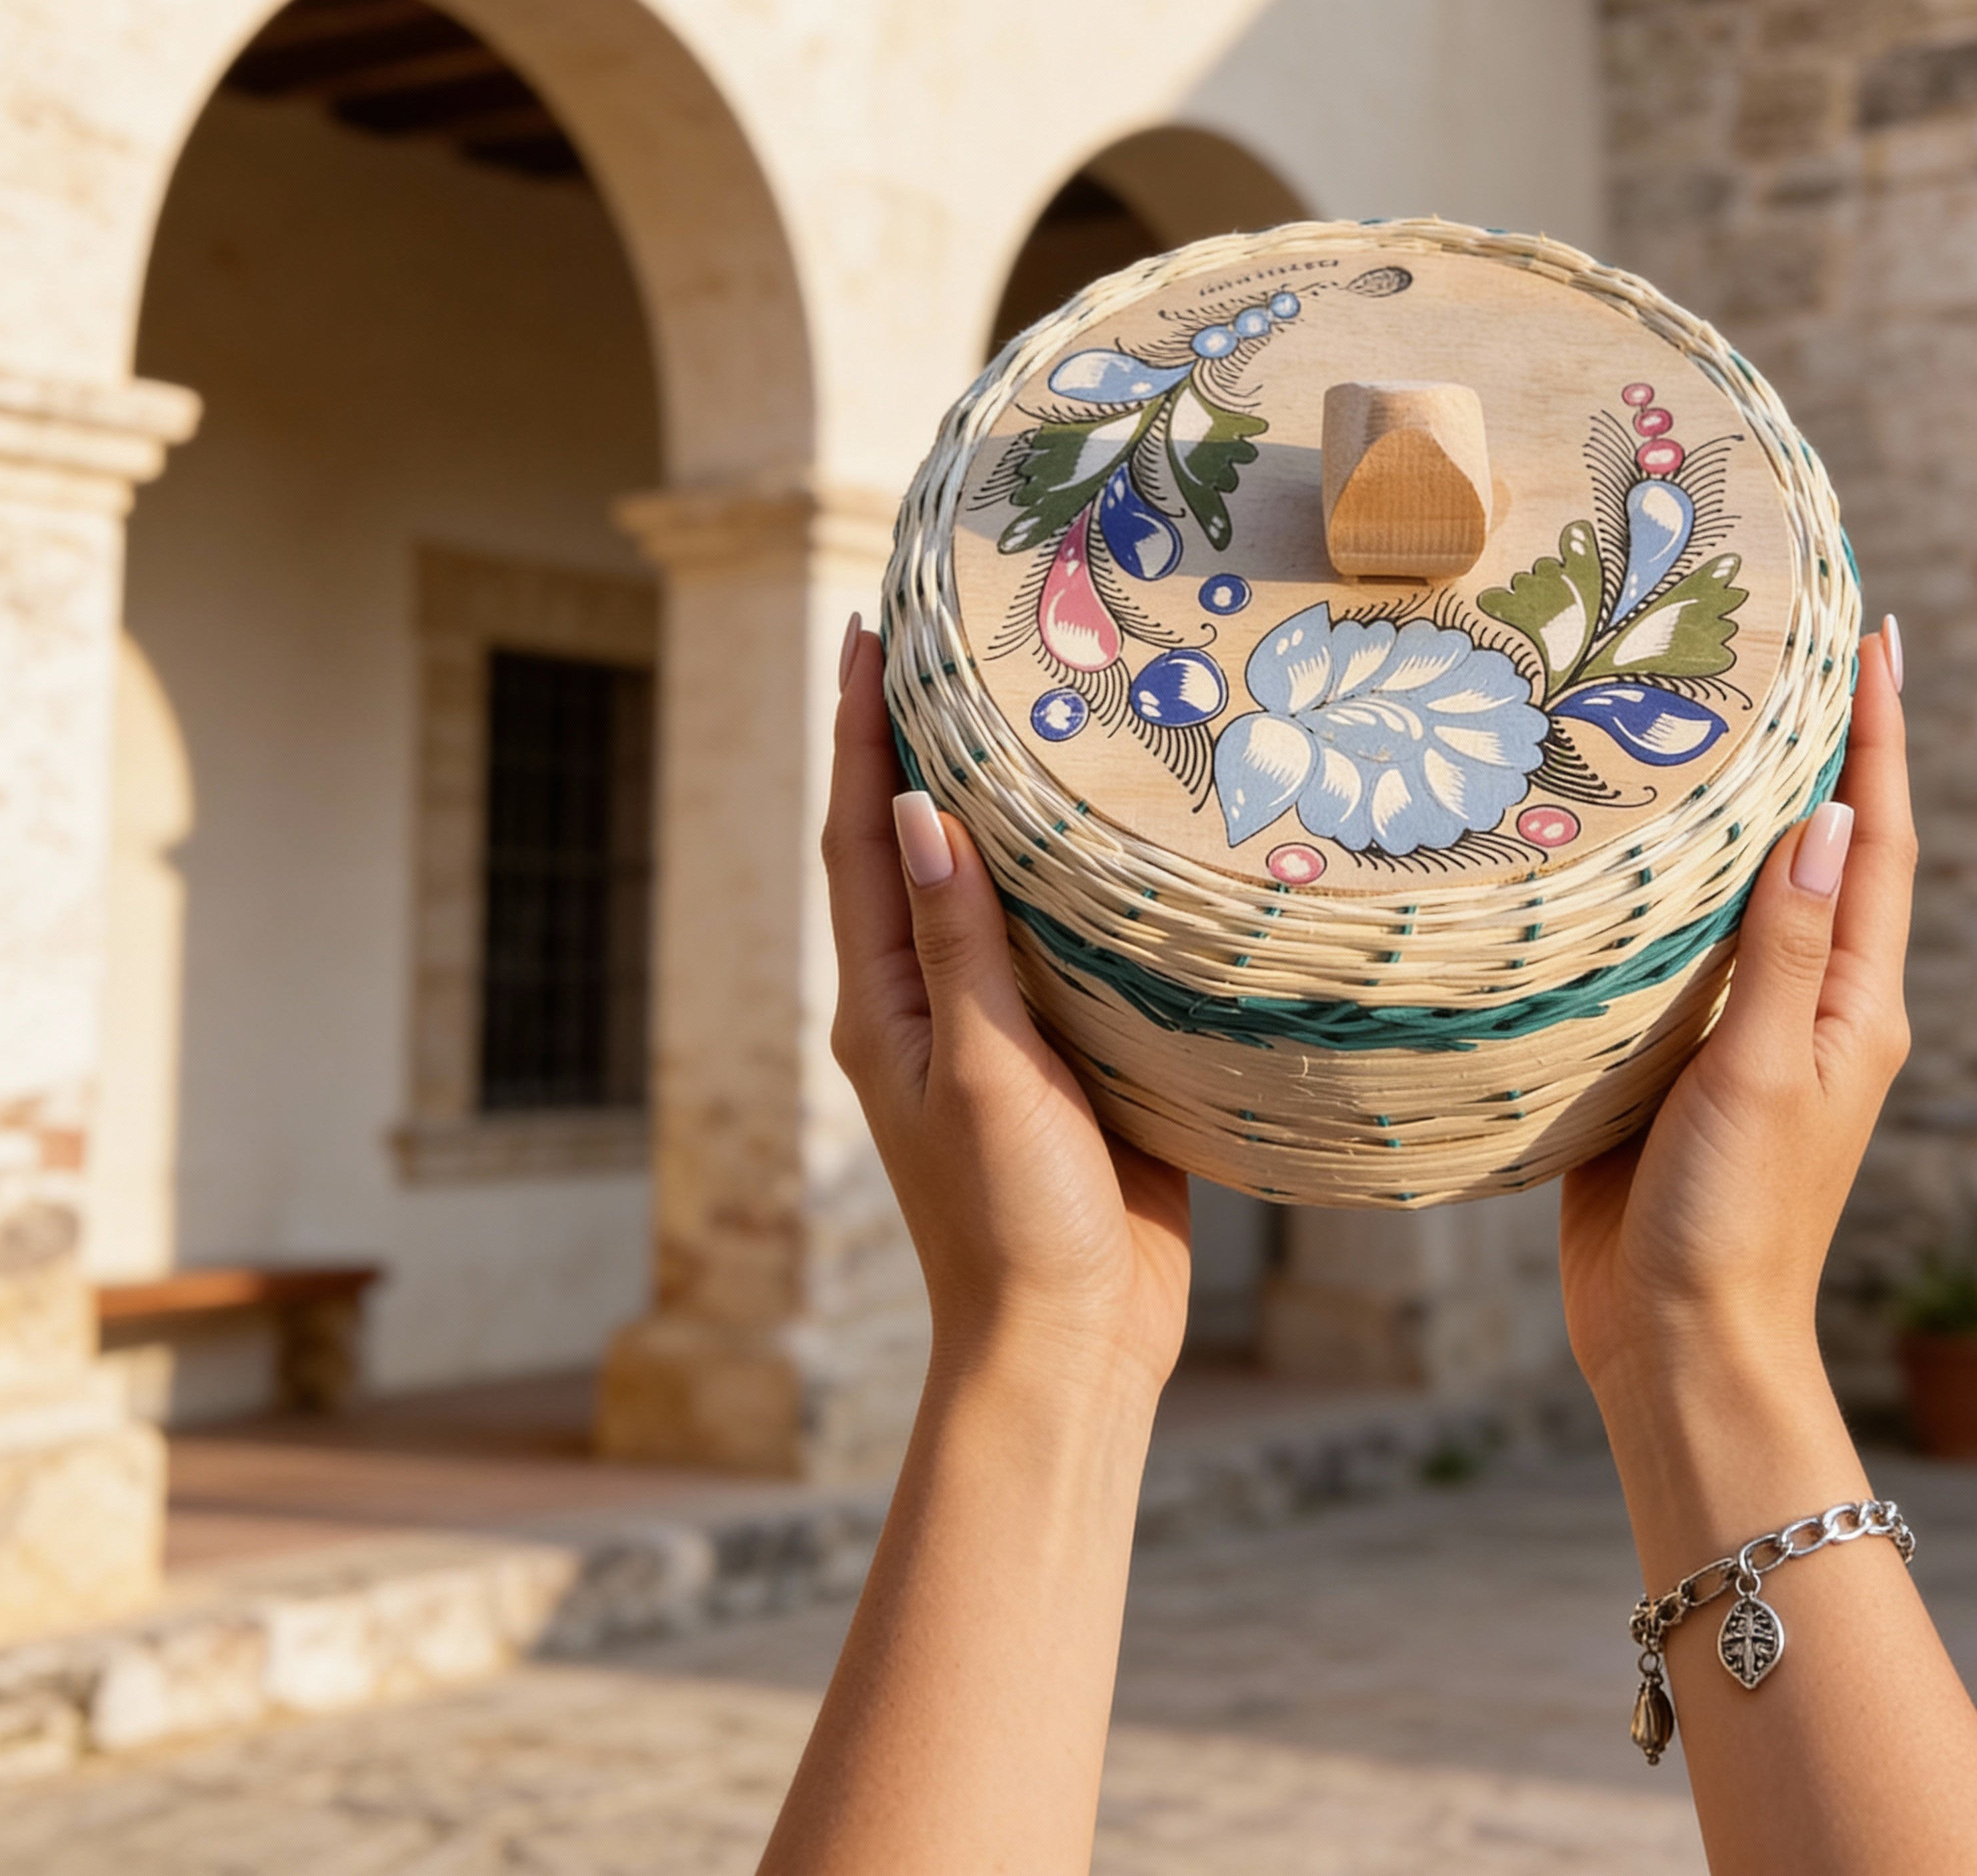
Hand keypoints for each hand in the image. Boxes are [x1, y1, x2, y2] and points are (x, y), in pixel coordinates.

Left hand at [821, 618, 1191, 1402]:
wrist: (1072, 1344)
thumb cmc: (1016, 1220)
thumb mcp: (984, 1072)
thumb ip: (958, 945)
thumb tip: (920, 810)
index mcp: (886, 1002)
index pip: (863, 835)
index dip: (864, 731)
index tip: (869, 632)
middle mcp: (929, 1001)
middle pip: (914, 842)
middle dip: (922, 738)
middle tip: (950, 636)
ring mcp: (995, 1027)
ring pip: (989, 883)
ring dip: (998, 794)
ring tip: (1030, 703)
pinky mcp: (1063, 1053)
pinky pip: (1058, 938)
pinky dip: (1070, 870)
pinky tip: (1113, 831)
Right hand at [1559, 627, 1914, 1410]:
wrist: (1675, 1342)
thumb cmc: (1734, 1217)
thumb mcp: (1765, 1071)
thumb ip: (1788, 947)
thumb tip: (1829, 814)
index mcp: (1857, 1003)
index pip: (1877, 838)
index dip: (1880, 735)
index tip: (1878, 638)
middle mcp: (1811, 1005)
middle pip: (1823, 849)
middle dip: (1819, 746)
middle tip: (1794, 643)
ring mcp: (1743, 1032)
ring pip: (1746, 891)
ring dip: (1739, 804)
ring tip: (1707, 713)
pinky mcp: (1674, 1060)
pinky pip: (1677, 948)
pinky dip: (1667, 881)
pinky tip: (1627, 844)